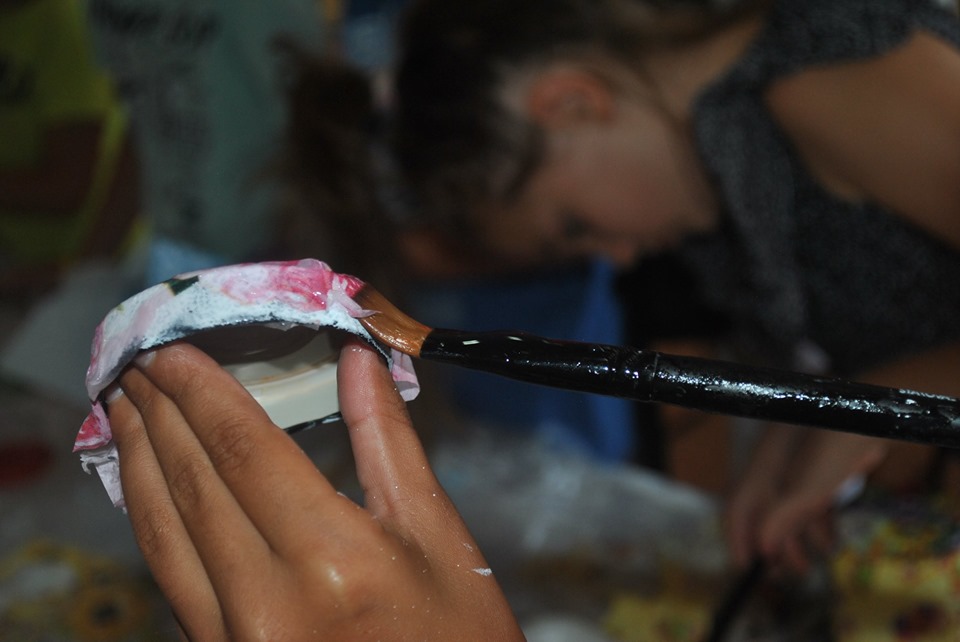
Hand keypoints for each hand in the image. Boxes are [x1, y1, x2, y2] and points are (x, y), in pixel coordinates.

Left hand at [107, 340, 522, 640]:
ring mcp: (234, 640)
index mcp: (334, 559)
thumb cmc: (458, 637)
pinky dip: (153, 520)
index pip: (246, 450)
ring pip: (165, 533)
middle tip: (137, 360)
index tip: (173, 348)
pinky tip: (149, 485)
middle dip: (160, 414)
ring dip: (139, 462)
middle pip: (195, 485)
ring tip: (124, 408)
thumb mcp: (438, 536)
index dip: (202, 392)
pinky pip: (172, 578)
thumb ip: (388, 441)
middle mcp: (267, 602)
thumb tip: (357, 359)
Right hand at [725, 426, 885, 574]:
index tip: (746, 568)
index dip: (737, 538)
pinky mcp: (822, 467)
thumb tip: (762, 548)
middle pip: (764, 513)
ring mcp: (798, 467)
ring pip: (790, 510)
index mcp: (761, 469)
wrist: (871, 417)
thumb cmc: (833, 448)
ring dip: (797, 540)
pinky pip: (810, 501)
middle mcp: (774, 468)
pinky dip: (816, 524)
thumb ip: (781, 518)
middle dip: (773, 546)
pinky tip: (829, 542)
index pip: (737, 507)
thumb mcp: (806, 488)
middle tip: (783, 574)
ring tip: (810, 564)